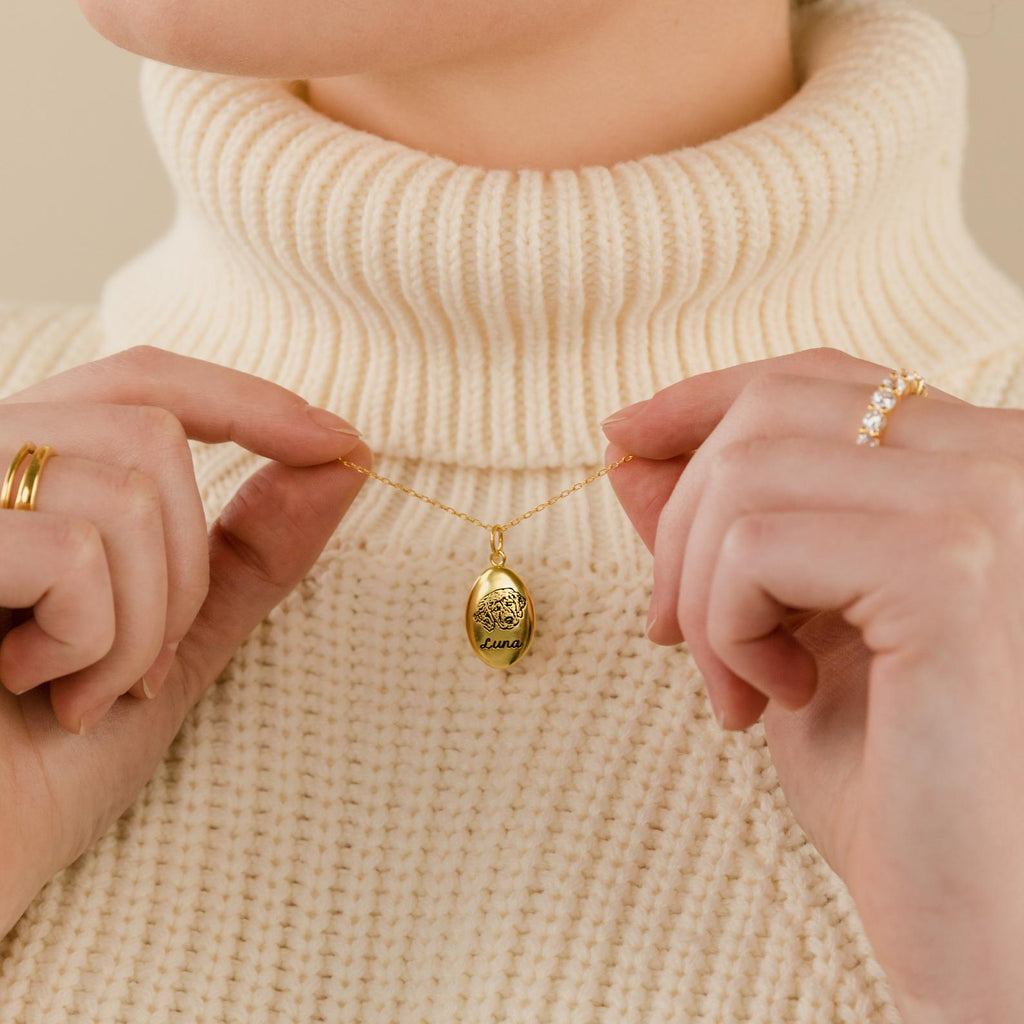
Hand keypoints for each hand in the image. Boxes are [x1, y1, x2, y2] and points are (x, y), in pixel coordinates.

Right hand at [0, 345, 368, 937]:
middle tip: (139, 669)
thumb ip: (250, 550)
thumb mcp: (173, 640)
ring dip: (142, 624)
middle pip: (150, 435)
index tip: (341, 441)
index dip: (247, 401)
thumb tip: (344, 460)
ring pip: (126, 492)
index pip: (143, 379)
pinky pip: (74, 552)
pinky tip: (34, 688)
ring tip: (85, 692)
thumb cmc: (45, 763)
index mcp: (27, 474)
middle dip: (184, 570)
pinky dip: (92, 641)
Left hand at [602, 347, 1023, 1021]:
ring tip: (735, 684)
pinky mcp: (951, 571)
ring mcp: (988, 506)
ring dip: (700, 590)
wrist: (975, 917)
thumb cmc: (892, 783)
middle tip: (671, 633)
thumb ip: (718, 528)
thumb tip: (630, 450)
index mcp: (976, 468)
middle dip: (683, 521)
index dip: (706, 398)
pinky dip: (725, 623)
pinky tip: (774, 698)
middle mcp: (1005, 462)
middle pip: (771, 413)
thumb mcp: (782, 627)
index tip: (621, 437)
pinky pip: (757, 543)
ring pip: (746, 473)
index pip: (821, 380)